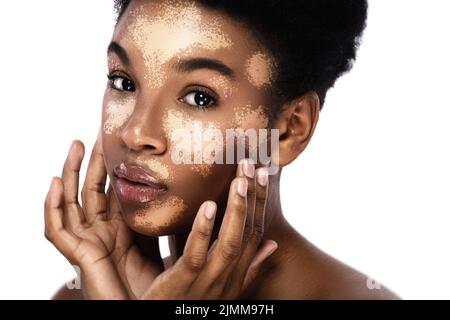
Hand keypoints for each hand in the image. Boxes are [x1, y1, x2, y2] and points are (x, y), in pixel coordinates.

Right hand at [44, 136, 162, 298]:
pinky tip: (54, 184)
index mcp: (118, 228)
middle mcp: (100, 231)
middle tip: (98, 135)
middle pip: (92, 189)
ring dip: (70, 173)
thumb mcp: (155, 242)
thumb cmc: (151, 283)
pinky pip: (58, 229)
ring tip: (76, 145)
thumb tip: (177, 192)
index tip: (119, 143)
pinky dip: (52, 207)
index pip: (113, 190)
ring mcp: (87, 241)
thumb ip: (157, 219)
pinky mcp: (78, 255)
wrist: (144, 310)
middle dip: (93, 162)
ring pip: (71, 201)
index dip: (114, 167)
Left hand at [139, 160, 277, 299]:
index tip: (264, 174)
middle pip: (247, 233)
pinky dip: (204, 229)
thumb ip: (249, 267)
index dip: (261, 203)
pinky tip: (209, 205)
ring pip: (230, 243)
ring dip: (237, 210)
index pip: (256, 232)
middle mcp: (228, 277)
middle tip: (252, 164)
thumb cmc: (192, 304)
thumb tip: (271, 243)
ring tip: (239, 180)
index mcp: (236, 274)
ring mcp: (207, 281)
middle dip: (253, 198)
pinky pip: (197, 254)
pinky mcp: (183, 283)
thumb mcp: (226, 287)